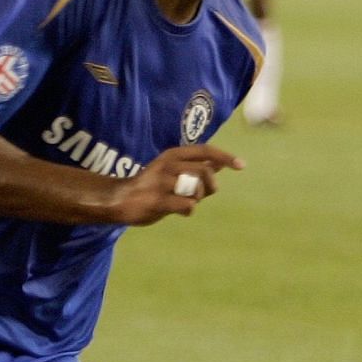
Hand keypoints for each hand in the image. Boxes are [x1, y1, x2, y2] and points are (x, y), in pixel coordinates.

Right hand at [111, 145, 242, 225]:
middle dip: (210, 186)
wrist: (119, 200)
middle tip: (202, 194)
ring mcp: (162, 183)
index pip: (205, 151)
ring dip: (196, 198)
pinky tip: (178, 210)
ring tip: (184, 201)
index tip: (241, 165)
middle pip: (205, 172)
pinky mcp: (158, 201)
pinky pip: (187, 206)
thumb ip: (194, 167)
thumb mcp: (172, 170)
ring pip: (197, 190)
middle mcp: (168, 165)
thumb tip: (221, 163)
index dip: (225, 157)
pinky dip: (188, 210)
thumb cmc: (150, 186)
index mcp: (173, 155)